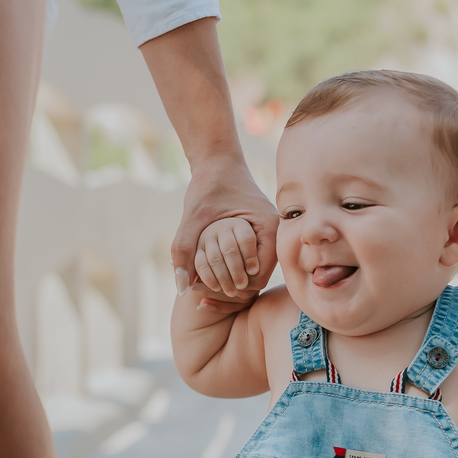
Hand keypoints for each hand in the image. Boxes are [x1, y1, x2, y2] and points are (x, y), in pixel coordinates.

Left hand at [172, 161, 278, 297]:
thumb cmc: (209, 184)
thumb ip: (184, 248)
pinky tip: (210, 271)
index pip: (259, 277)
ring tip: (204, 284)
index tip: (207, 289)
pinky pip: (249, 262)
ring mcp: (269, 235)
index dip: (234, 289)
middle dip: (231, 288)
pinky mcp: (259, 235)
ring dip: (230, 280)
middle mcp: (275, 234)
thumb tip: (181, 287)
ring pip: (253, 273)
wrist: (217, 162)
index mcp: (270, 228)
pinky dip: (231, 270)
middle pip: (258, 279)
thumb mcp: (194, 215)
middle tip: (203, 294)